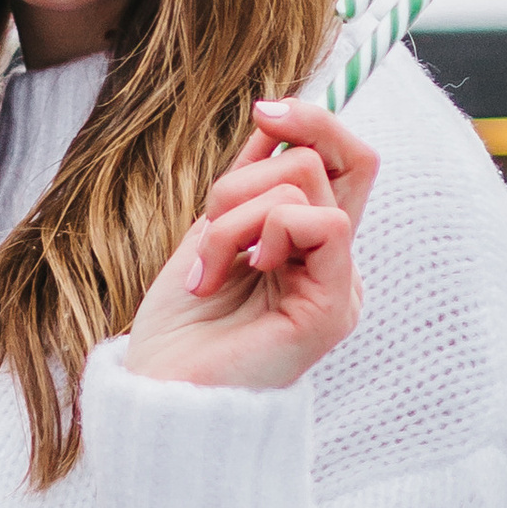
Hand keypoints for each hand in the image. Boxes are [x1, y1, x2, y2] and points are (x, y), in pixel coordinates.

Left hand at [124, 97, 377, 395]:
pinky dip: (261, 232)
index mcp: (313, 249)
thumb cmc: (180, 330)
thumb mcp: (211, 233)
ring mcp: (341, 287)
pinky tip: (231, 276)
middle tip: (210, 218)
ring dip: (233, 214)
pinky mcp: (335, 309)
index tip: (263, 108)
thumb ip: (249, 184)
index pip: (343, 160)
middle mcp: (337, 265)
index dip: (312, 119)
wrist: (161, 399)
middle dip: (255, 169)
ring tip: (206, 269)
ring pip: (305, 185)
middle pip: (345, 157)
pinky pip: (321, 223)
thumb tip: (276, 115)